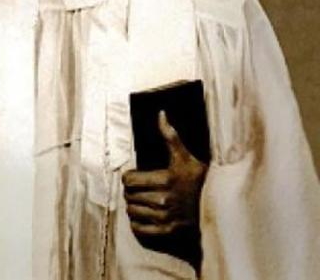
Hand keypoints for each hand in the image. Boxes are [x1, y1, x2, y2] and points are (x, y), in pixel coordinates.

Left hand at [123, 111, 207, 241]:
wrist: (216, 204)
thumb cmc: (198, 178)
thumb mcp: (185, 155)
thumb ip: (170, 135)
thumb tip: (160, 114)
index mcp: (165, 180)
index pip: (129, 180)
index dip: (129, 176)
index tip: (134, 175)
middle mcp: (163, 200)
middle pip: (129, 195)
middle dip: (131, 190)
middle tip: (138, 187)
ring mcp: (165, 218)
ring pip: (132, 211)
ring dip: (133, 205)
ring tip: (141, 199)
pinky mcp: (167, 231)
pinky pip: (139, 229)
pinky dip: (137, 222)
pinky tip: (144, 214)